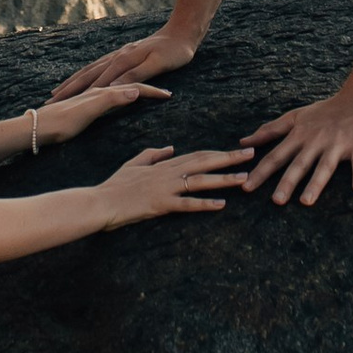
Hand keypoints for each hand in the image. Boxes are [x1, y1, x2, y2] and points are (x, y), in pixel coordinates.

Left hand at [35, 78, 172, 148]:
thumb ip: (111, 99)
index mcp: (100, 92)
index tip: (168, 95)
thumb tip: (135, 91)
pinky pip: (104, 98)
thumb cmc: (60, 122)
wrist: (35, 128)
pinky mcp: (81, 108)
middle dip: (145, 90)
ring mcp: (87, 99)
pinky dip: (115, 96)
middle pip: (125, 87)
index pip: (132, 88)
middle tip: (163, 92)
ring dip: (131, 91)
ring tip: (144, 93)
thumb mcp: (88, 111)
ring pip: (114, 90)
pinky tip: (111, 101)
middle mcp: (95, 92)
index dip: (151, 92)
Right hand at [50, 25, 196, 100]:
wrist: (182, 31)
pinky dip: (85, 74)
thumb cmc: (174, 52)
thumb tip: (113, 87)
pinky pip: (97, 66)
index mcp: (123, 61)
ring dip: (73, 80)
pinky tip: (82, 78)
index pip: (95, 81)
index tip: (60, 105)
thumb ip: (135, 75)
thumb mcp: (158, 65)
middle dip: (68, 88)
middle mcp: (116, 57)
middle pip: (87, 74)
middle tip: (49, 101)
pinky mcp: (122, 54)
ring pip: (90, 69)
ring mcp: (118, 54)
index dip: (77, 94)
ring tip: (57, 90)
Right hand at [94, 141, 253, 227]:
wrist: (101, 202)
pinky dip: (205, 203)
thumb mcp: (134, 163)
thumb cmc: (115, 185)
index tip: (235, 150)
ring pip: (201, 181)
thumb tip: (169, 147)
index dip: (217, 152)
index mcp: (164, 164)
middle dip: (229, 158)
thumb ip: (152, 154)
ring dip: (224, 179)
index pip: (196, 155)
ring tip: (244, 178)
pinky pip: (187, 204)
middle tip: (251, 155)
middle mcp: (168, 173)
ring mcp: (166, 188)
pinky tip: (221, 204)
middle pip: (204, 162)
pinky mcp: (161, 204)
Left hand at [242, 86, 352, 205]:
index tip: (246, 187)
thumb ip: (270, 129)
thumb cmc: (326, 111)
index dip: (261, 171)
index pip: (276, 156)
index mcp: (300, 135)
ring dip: (315, 183)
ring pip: (324, 166)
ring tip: (306, 201)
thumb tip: (243, 142)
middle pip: (299, 164)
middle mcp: (316, 141)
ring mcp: (337, 144)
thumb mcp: (295, 116)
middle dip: (287, 182)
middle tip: (276, 201)